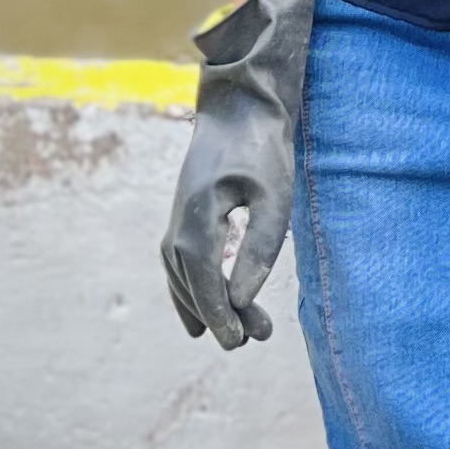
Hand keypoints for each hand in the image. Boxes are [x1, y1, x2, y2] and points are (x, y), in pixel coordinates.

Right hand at [163, 0, 313, 350]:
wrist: (239, 108)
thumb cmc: (262, 149)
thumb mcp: (274, 197)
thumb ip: (260, 247)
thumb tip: (244, 298)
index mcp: (197, 219)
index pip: (203, 280)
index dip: (221, 314)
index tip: (240, 340)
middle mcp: (178, 227)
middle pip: (193, 285)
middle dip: (223, 316)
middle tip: (255, 340)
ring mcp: (176, 224)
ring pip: (184, 281)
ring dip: (210, 308)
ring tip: (244, 333)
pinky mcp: (183, 221)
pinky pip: (180, 269)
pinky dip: (190, 294)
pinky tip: (200, 320)